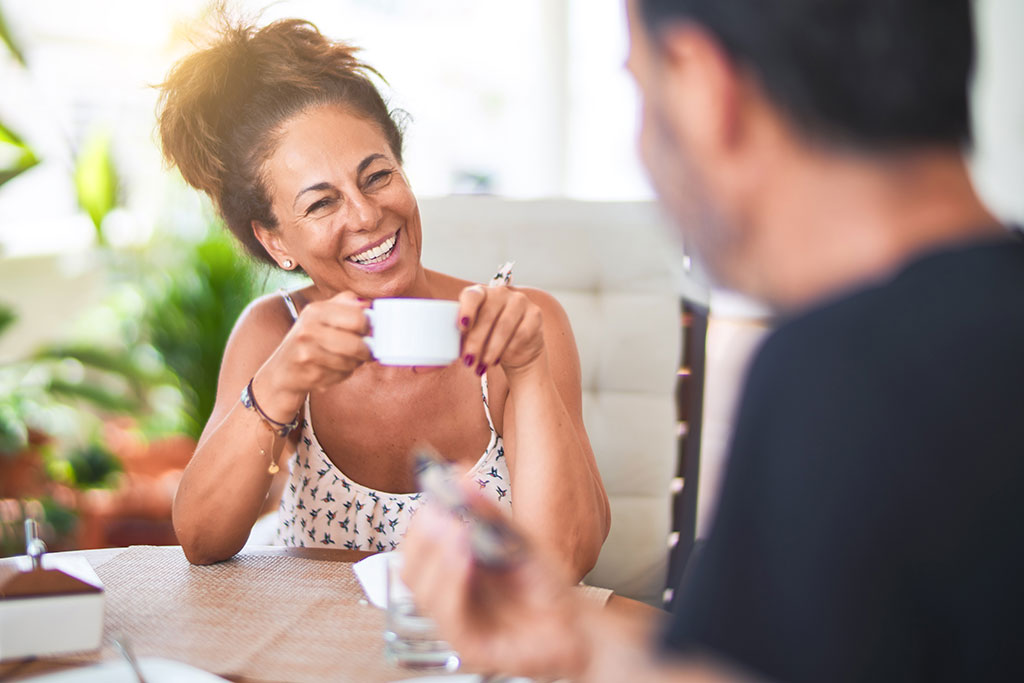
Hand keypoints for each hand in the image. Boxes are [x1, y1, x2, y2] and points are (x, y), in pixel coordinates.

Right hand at [255, 291, 371, 416]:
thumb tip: (369, 305)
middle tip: (367, 351)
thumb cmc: (309, 340)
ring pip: (351, 362)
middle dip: (366, 351)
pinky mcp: (309, 373)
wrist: (282, 371)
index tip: (369, 331)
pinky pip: (341, 375)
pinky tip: (333, 369)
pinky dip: (343, 374)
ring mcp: (307, 352)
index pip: (358, 317)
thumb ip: (345, 305)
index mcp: (316, 310)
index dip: (369, 326)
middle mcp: (308, 329)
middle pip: (357, 344)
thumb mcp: (321, 316)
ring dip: (354, 364)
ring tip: (346, 359)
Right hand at [401, 487, 588, 677]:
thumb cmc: (547, 585)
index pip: (417, 547)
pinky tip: (467, 561)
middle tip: (442, 513)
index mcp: (453, 569)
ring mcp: (455, 621)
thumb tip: (460, 473)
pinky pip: (448, 616)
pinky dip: (453, 585)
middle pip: (410, 569)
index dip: (421, 522)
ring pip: (423, 591)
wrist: (576, 624)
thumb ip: (488, 511)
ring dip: (437, 557)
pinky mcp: (468, 645)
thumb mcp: (519, 539)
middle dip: (422, 538)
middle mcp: (448, 595)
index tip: (435, 495)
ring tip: (458, 531)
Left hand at [457, 285, 545, 376]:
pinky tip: (500, 359)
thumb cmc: (486, 340)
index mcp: (480, 293)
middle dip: (476, 342)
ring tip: (482, 367)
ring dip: (491, 350)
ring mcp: (520, 301)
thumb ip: (455, 342)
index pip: (472, 295)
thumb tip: (429, 360)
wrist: (517, 348)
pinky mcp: (535, 314)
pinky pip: (520, 334)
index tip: (461, 326)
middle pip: (487, 316)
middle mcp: (500, 293)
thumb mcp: (469, 338)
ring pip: (503, 327)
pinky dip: (508, 350)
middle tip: (468, 361)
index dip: (466, 310)